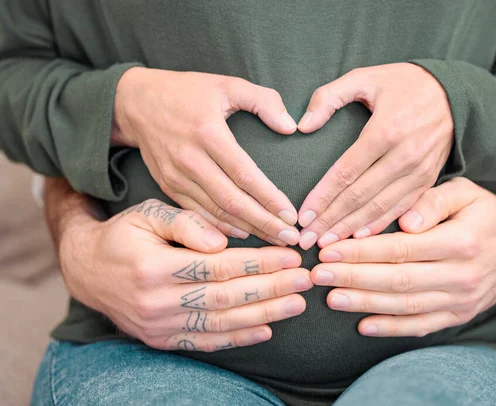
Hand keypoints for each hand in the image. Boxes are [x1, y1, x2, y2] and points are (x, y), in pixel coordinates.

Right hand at [56, 197, 312, 351]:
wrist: (86, 270)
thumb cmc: (125, 235)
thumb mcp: (149, 214)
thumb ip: (186, 223)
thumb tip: (223, 240)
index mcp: (154, 267)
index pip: (220, 266)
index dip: (260, 262)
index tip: (291, 256)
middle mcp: (157, 302)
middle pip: (227, 297)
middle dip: (271, 288)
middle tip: (306, 280)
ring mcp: (159, 326)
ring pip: (221, 323)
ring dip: (263, 314)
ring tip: (296, 304)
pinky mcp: (161, 340)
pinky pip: (205, 342)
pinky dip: (237, 338)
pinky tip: (266, 330)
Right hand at [112, 67, 299, 245]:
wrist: (137, 102)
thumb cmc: (188, 92)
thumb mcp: (227, 84)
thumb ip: (263, 100)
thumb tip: (290, 127)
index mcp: (208, 133)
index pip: (245, 174)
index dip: (270, 198)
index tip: (291, 215)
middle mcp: (190, 159)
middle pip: (231, 201)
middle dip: (264, 222)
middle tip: (290, 238)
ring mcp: (176, 176)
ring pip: (215, 212)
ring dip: (247, 229)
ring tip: (274, 239)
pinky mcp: (168, 186)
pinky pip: (197, 213)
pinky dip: (221, 227)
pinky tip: (244, 234)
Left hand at [296, 63, 452, 249]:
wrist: (457, 93)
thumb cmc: (404, 84)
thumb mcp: (365, 77)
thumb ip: (329, 97)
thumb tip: (302, 125)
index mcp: (385, 130)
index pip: (345, 173)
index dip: (322, 197)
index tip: (302, 217)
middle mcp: (404, 155)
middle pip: (359, 197)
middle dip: (330, 221)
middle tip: (306, 240)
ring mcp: (419, 172)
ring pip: (379, 208)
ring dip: (350, 230)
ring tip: (326, 246)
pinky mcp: (428, 182)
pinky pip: (401, 209)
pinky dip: (379, 226)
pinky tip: (359, 240)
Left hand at [311, 177, 495, 336]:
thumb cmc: (484, 214)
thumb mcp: (465, 193)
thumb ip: (433, 201)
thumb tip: (406, 220)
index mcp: (460, 241)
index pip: (400, 248)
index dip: (360, 251)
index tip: (328, 249)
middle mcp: (461, 275)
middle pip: (397, 280)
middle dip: (353, 278)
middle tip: (318, 275)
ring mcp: (461, 300)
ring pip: (405, 306)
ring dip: (365, 304)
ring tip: (331, 298)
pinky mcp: (459, 315)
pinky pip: (422, 325)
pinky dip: (392, 328)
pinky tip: (363, 325)